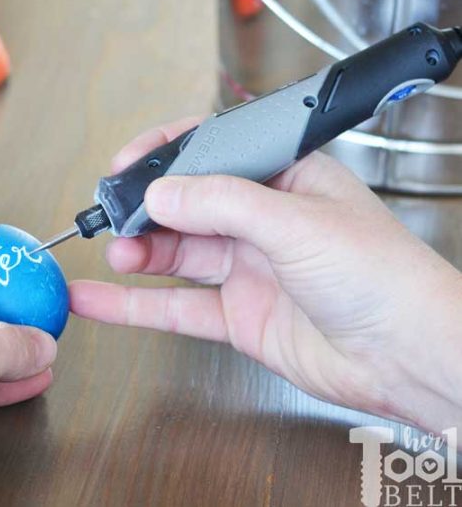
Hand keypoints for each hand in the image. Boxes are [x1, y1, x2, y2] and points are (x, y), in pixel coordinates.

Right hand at [70, 118, 461, 431]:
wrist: (407, 356)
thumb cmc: (384, 277)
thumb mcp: (295, 222)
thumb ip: (220, 203)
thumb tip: (159, 194)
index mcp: (285, 178)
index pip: (212, 152)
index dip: (164, 156)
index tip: (126, 165)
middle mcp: (264, 221)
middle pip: (187, 206)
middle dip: (145, 209)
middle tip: (111, 215)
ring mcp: (249, 270)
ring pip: (178, 255)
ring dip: (139, 253)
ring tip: (113, 252)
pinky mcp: (239, 317)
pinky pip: (176, 307)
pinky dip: (135, 305)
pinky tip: (101, 299)